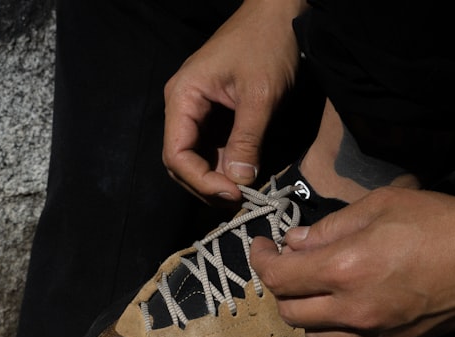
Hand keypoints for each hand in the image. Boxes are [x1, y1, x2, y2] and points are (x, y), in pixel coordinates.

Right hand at [162, 0, 305, 201]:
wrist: (278, 11)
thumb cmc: (266, 43)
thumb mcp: (260, 95)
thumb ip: (247, 140)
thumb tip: (238, 182)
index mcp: (182, 98)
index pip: (176, 155)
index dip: (200, 181)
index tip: (232, 194)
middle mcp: (181, 106)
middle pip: (181, 162)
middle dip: (206, 185)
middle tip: (238, 200)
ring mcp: (195, 111)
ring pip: (195, 159)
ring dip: (215, 179)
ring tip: (242, 192)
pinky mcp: (212, 114)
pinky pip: (210, 148)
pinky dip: (224, 166)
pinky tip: (243, 176)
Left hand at [251, 186, 454, 336]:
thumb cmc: (442, 222)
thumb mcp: (379, 206)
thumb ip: (329, 228)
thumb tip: (294, 242)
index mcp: (344, 271)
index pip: (278, 278)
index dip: (261, 261)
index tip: (261, 247)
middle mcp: (354, 309)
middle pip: (289, 313)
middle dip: (279, 289)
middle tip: (286, 266)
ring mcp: (375, 332)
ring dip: (305, 315)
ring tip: (314, 289)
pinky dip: (337, 325)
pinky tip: (348, 302)